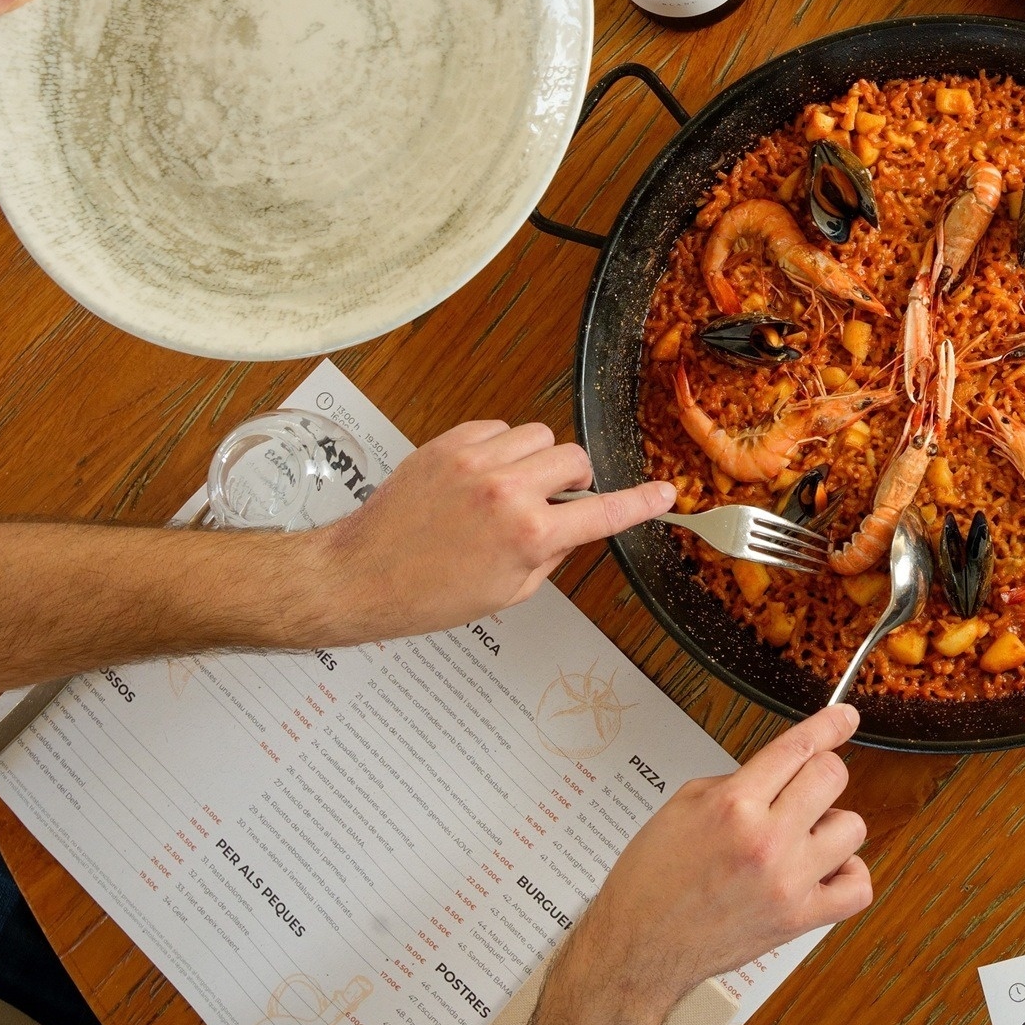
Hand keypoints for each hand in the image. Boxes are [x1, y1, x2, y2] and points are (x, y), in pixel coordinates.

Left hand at [305, 421, 673, 643]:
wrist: (360, 575)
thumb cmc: (428, 595)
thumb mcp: (508, 591)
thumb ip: (550, 552)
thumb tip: (572, 524)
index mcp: (527, 535)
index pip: (602, 513)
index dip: (640, 503)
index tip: (665, 493)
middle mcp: (505, 491)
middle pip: (573, 458)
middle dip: (572, 479)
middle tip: (553, 502)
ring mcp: (474, 462)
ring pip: (537, 435)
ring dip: (536, 459)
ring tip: (509, 488)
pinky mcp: (446, 444)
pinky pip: (496, 428)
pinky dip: (499, 448)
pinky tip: (480, 476)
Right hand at [574, 703, 871, 1007]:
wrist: (638, 947)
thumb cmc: (651, 880)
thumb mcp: (682, 806)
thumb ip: (736, 781)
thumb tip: (780, 772)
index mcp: (733, 805)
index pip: (798, 747)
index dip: (829, 725)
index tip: (845, 717)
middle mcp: (766, 840)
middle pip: (832, 777)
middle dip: (819, 774)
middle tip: (803, 787)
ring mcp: (788, 882)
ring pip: (853, 827)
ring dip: (832, 824)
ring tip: (803, 836)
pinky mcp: (799, 920)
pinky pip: (857, 887)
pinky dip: (847, 874)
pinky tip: (824, 869)